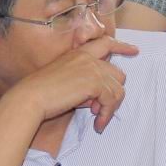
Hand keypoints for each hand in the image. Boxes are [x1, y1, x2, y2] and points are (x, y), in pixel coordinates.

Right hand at [8, 34, 141, 133]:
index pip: (105, 43)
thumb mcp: (66, 82)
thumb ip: (84, 84)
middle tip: (98, 108)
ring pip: (117, 88)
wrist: (30, 97)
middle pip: (117, 73)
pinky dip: (107, 114)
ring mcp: (92, 68)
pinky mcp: (94, 82)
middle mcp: (87, 57)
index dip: (122, 46)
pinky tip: (97, 123)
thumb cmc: (42, 93)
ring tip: (97, 117)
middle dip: (114, 92)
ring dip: (110, 107)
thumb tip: (97, 100)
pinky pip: (111, 100)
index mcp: (78, 54)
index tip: (134, 51)